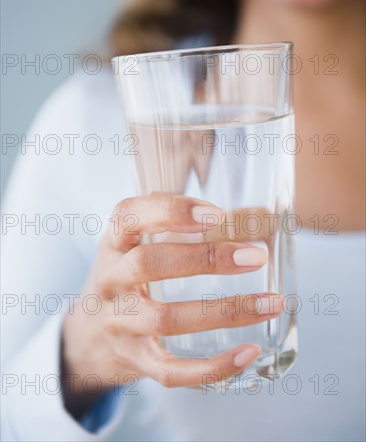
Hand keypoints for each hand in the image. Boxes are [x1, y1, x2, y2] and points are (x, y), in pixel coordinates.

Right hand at [62, 194, 283, 415]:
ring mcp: (118, 323)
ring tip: (271, 302)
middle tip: (256, 257)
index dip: (170, 211)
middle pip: (147, 264)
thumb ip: (188, 226)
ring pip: (164, 319)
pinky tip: (248, 352)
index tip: (215, 214)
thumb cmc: (129, 278)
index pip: (129, 216)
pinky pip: (170, 370)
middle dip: (205, 259)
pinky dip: (212, 366)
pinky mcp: (135, 360)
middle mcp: (110, 281)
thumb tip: (262, 215)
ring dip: (224, 311)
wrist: (88, 335)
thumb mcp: (140, 244)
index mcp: (114, 243)